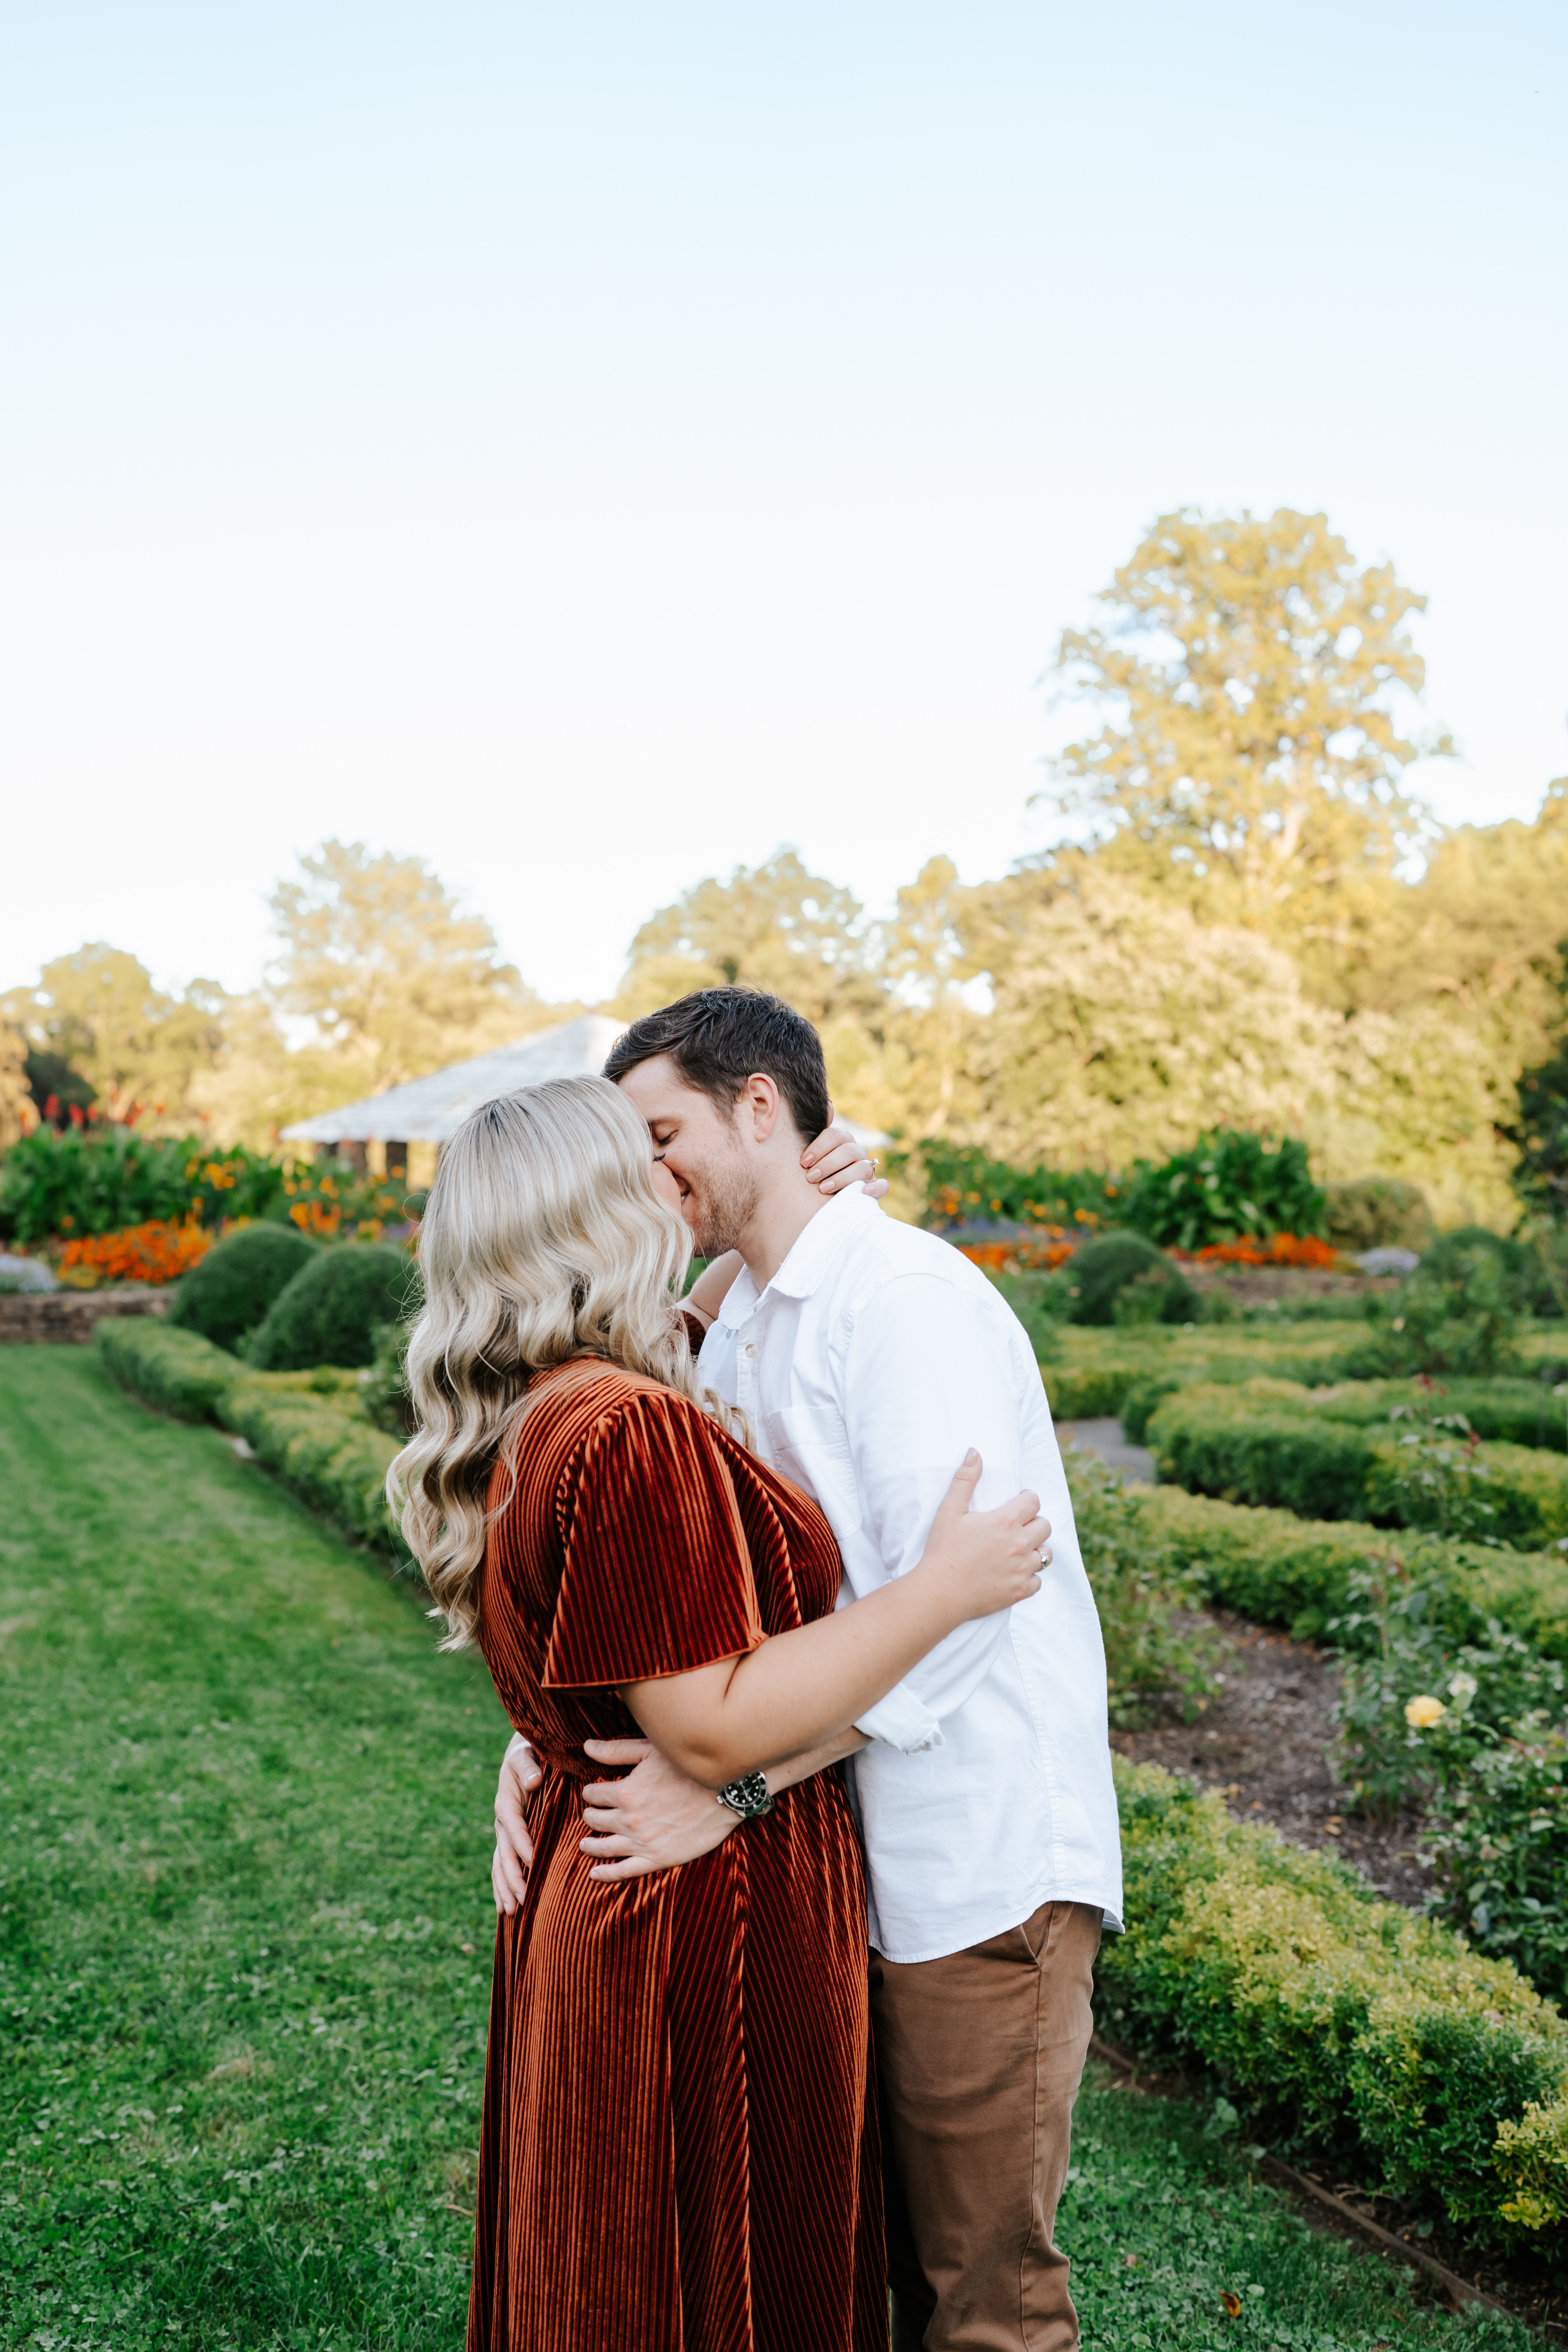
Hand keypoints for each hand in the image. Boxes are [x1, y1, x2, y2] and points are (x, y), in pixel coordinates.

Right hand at [493, 1732, 541, 1915]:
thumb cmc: (528, 1752)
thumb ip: (527, 1766)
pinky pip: (502, 1865)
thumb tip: (534, 1780)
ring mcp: (503, 1832)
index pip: (514, 1825)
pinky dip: (501, 1886)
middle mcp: (502, 1820)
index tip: (533, 1861)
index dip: (522, 1843)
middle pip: (504, 1853)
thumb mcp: (525, 1753)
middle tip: (521, 1900)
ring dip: (504, 1888)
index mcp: (507, 1801)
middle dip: (512, 1877)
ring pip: (500, 1864)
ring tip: (509, 1911)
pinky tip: (503, 1907)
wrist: (522, 1753)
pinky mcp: (508, 1839)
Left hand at [578, 1737, 740, 1882]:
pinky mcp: (658, 1858)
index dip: (591, 1791)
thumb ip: (615, 1751)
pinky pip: (624, 1871)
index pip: (593, 1794)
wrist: (725, 1792)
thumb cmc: (689, 1767)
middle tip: (592, 1813)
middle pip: (595, 1819)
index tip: (595, 1791)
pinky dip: (606, 1874)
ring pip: (604, 1846)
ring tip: (584, 1844)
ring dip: (590, 1844)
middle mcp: (629, 1819)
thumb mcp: (651, 1751)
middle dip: (590, 1815)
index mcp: (625, 1791)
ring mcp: (642, 1842)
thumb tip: (586, 1747)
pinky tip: (595, 1873)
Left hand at [801, 1122, 889, 1199]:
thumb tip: (828, 1105)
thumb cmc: (813, 1172)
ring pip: (863, 1168)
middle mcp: (856, 1153)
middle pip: (848, 1151)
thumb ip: (814, 1133)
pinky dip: (875, 1188)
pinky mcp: (873, 1188)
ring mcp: (867, 1170)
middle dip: (828, 1164)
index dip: (819, 1147)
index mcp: (842, 1141)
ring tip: (823, 1188)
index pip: (835, 1136)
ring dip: (842, 1178)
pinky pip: (883, 1185)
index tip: (803, 1162)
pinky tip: (862, 1192)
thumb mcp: (809, 1154)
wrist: (818, 1197)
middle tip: (811, 1177)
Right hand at [917, 1451, 1050, 1617]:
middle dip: (1033, 1523)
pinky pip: (1038, 1580)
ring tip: (1017, 1550)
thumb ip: (965, 1479)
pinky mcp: (1020, 1591)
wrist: (939, 1593)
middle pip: (1045, 1526)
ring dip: (1034, 1549)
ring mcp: (1022, 1570)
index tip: (1018, 1503)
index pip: (1034, 1501)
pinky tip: (1014, 1572)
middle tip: (1017, 1527)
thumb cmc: (942, 1550)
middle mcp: (1020, 1544)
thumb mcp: (949, 1510)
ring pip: (1045, 1554)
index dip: (1027, 1499)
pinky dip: (1029, 1576)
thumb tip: (975, 1452)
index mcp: (1006, 1521)